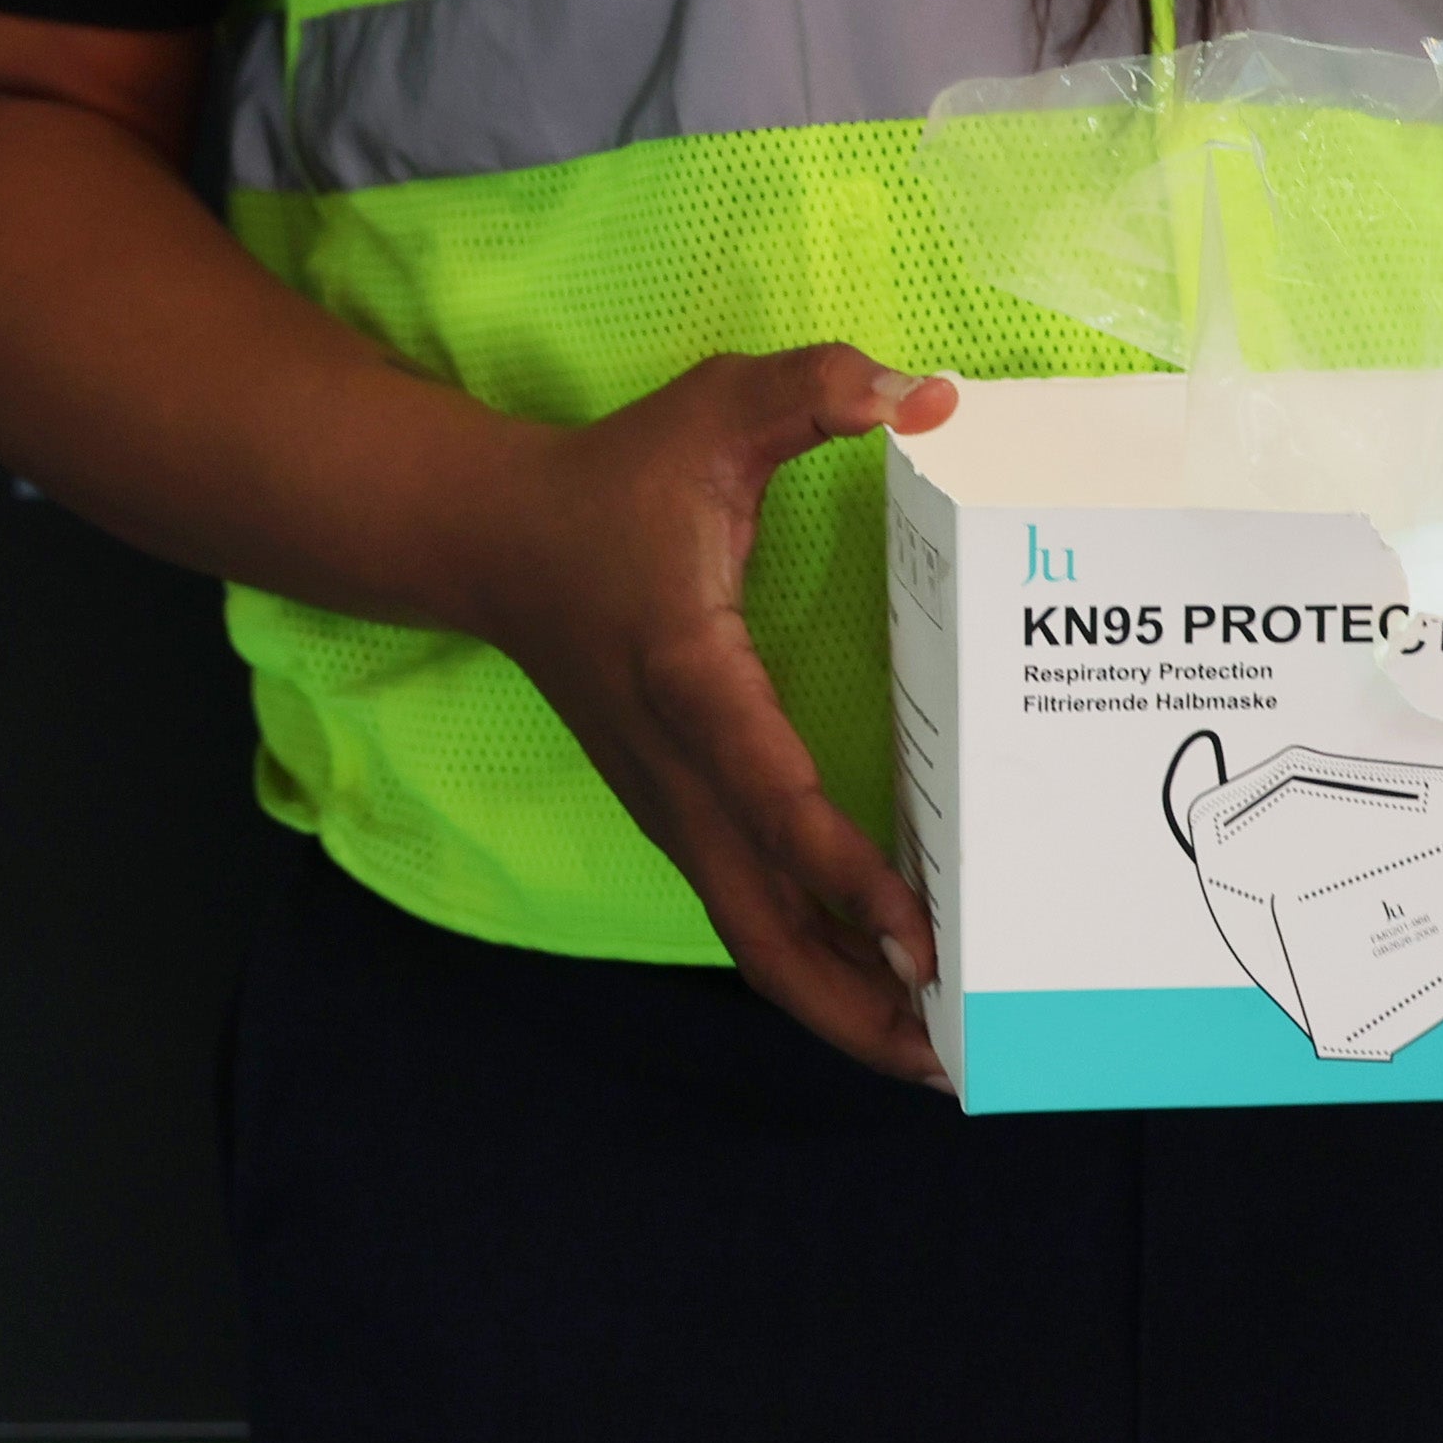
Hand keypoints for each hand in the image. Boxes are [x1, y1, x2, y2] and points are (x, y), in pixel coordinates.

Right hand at [443, 348, 958, 1083]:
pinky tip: (880, 984)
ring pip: (751, 936)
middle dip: (852, 1003)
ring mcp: (670, 806)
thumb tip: (930, 397)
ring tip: (936, 1050)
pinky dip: (810, 961)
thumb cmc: (613, 483)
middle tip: (952, 1053)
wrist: (490, 543)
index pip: (773, 797)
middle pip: (760, 926)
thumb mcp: (711, 409)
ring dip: (836, 1001)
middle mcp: (677, 771)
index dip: (848, 873)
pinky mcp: (675, 816)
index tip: (924, 936)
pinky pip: (747, 911)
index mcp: (690, 681)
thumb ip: (814, 389)